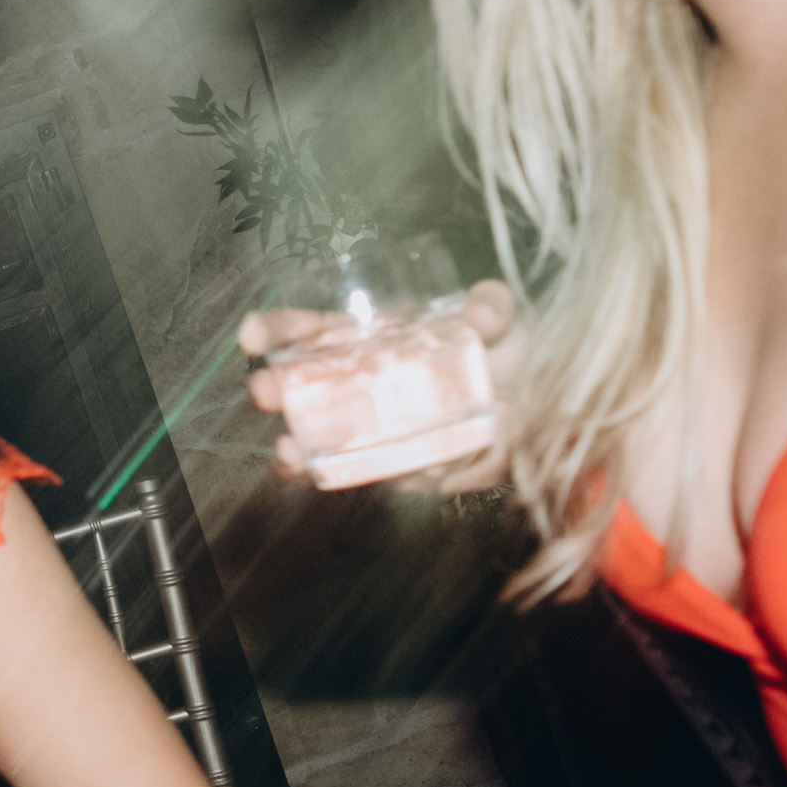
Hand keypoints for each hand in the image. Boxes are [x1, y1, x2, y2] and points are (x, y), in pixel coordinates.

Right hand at [237, 285, 517, 490]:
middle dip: (274, 386)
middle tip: (266, 391)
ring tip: (287, 452)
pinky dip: (330, 479)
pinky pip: (349, 474)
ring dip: (291, 445)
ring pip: (315, 435)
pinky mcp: (387, 465)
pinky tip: (322, 479)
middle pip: (300, 383)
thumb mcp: (501, 321)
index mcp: (370, 338)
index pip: (311, 330)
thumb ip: (492, 307)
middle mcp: (358, 381)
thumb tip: (480, 309)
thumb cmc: (504, 356)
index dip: (277, 329)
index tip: (253, 334)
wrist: (533, 416)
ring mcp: (368, 427)